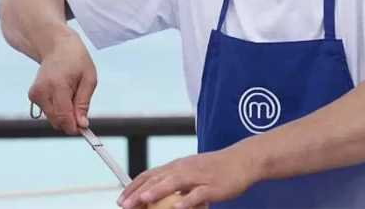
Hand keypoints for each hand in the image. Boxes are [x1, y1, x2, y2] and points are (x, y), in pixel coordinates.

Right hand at [27, 32, 96, 133]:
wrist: (57, 46)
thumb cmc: (77, 60)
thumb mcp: (89, 79)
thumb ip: (83, 103)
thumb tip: (81, 125)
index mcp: (57, 86)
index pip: (63, 117)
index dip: (74, 126)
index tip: (84, 128)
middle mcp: (42, 91)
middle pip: (57, 121)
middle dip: (71, 119)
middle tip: (80, 104)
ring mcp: (35, 93)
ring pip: (52, 118)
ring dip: (64, 113)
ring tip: (71, 93)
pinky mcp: (32, 95)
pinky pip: (47, 111)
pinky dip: (57, 108)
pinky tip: (62, 92)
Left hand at [116, 147, 257, 208]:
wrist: (242, 160)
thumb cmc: (216, 169)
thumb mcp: (192, 172)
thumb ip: (176, 182)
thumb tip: (156, 194)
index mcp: (179, 166)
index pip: (151, 174)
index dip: (134, 186)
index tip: (121, 198)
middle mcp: (186, 168)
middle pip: (159, 178)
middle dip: (139, 192)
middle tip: (124, 205)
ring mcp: (199, 176)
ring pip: (176, 182)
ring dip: (158, 191)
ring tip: (144, 199)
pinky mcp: (213, 186)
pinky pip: (198, 193)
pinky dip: (187, 200)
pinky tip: (177, 207)